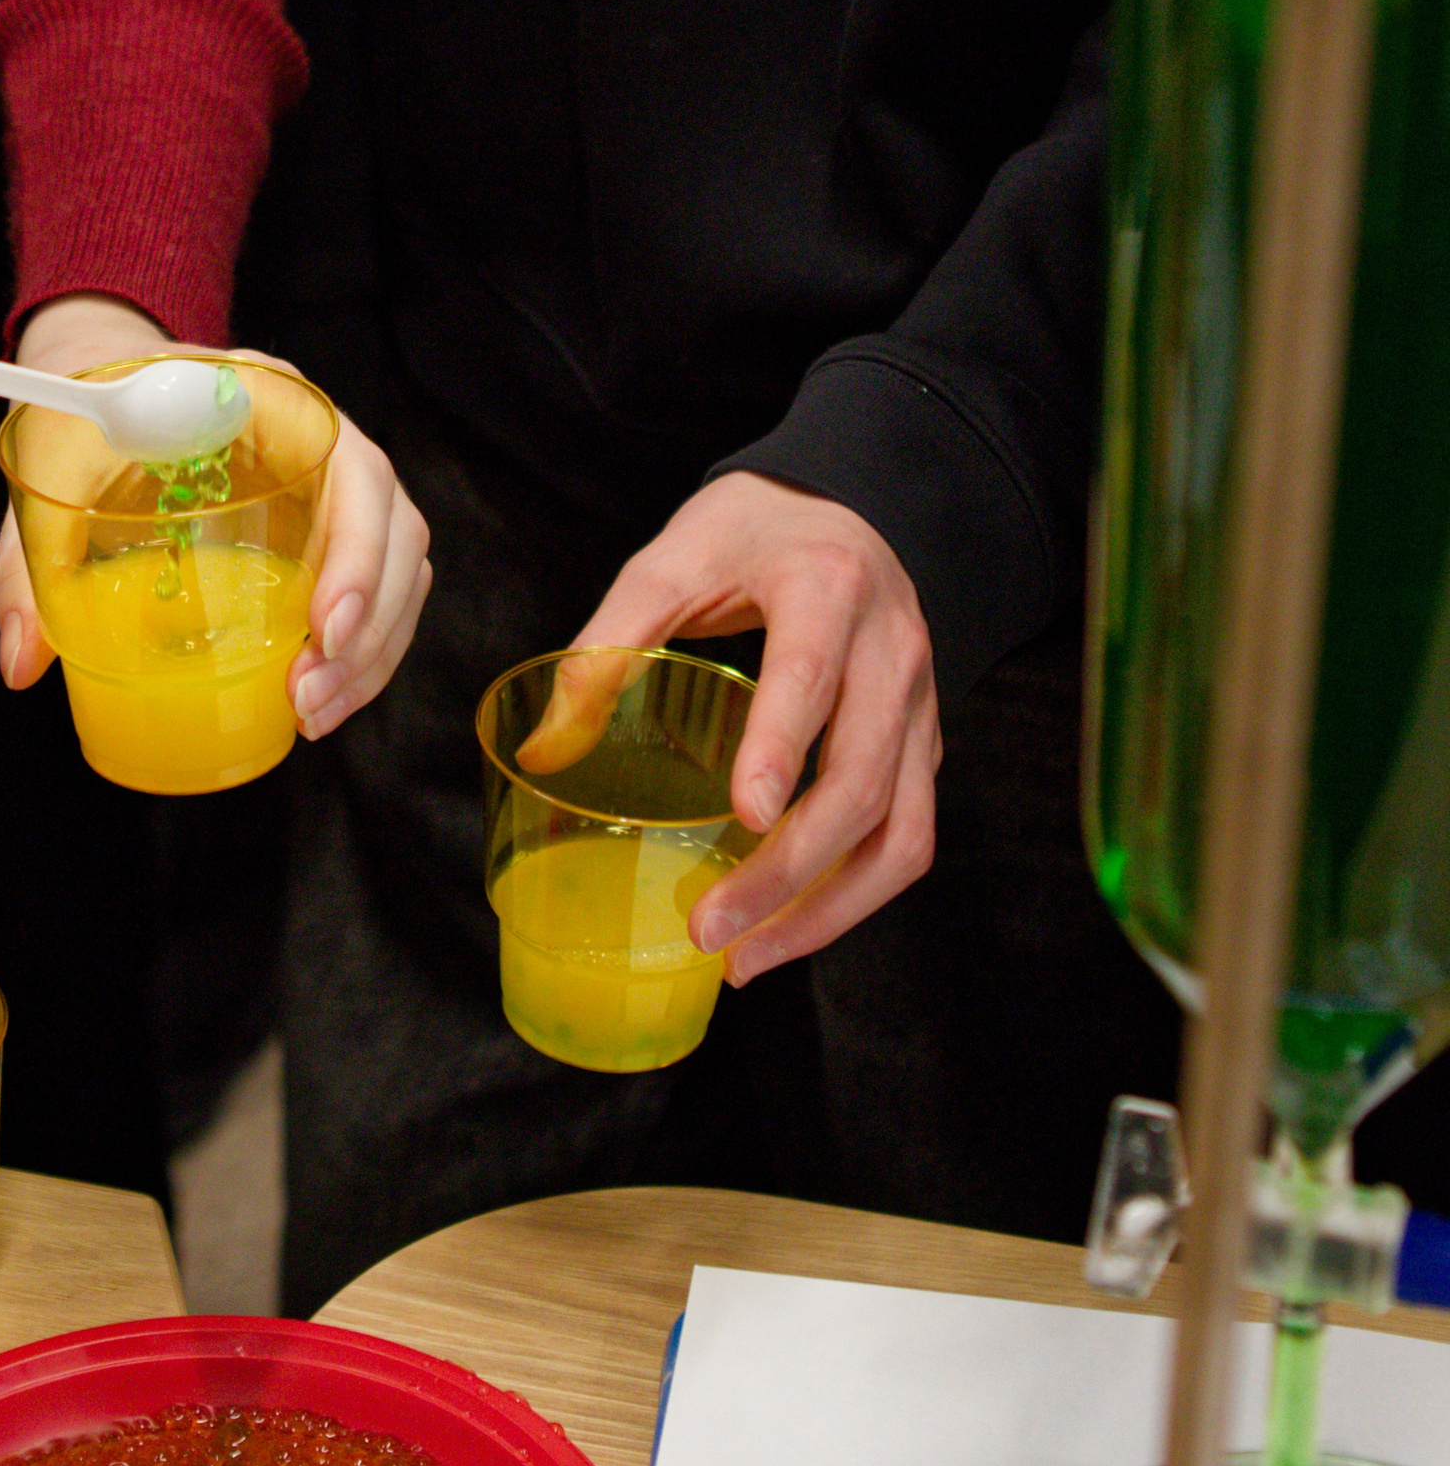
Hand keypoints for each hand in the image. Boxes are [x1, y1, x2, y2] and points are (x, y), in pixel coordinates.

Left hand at [0, 295, 431, 739]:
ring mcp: (332, 485)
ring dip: (372, 653)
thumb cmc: (83, 425)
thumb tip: (20, 663)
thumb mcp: (47, 479)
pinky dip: (363, 653)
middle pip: (397, 528)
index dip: (357, 550)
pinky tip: (320, 701)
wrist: (95, 389)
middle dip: (369, 627)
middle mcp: (319, 436)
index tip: (323, 627)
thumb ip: (26, 565)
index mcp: (268, 397)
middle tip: (308, 697)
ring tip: (313, 714)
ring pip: (403, 569)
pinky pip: (380, 592)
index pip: (353, 467)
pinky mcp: (327, 532)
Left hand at [563, 471, 939, 982]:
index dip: (784, 746)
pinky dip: (852, 897)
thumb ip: (608, 642)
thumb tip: (545, 746)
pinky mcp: (921, 747)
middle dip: (789, 870)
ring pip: (901, 831)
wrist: (848, 506)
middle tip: (712, 929)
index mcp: (825, 591)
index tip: (745, 816)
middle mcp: (892, 653)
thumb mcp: (672, 559)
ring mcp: (919, 707)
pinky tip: (786, 930)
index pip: (813, 675)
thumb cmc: (753, 533)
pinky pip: (906, 836)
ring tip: (747, 960)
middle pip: (862, 779)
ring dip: (828, 910)